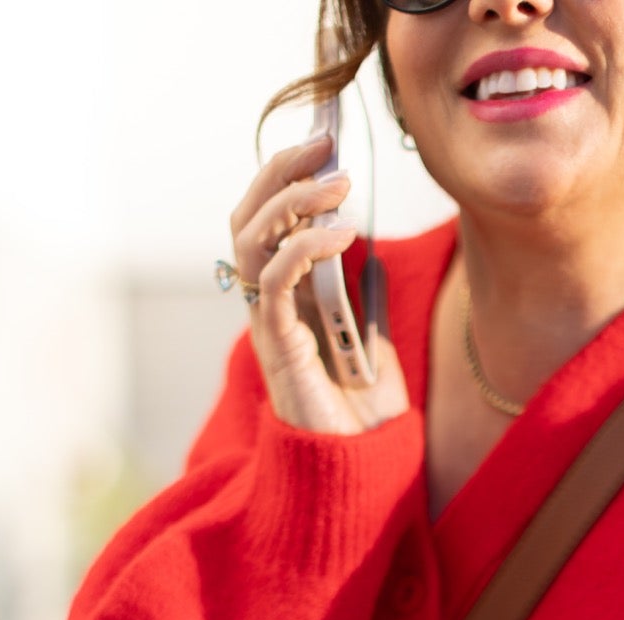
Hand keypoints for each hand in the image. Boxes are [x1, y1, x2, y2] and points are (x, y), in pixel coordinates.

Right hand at [230, 130, 409, 435]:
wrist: (362, 471)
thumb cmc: (364, 416)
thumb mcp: (374, 343)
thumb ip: (365, 300)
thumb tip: (373, 254)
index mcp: (287, 299)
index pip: (268, 222)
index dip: (286, 178)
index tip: (323, 145)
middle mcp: (270, 307)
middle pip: (250, 219)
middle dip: (281, 173)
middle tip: (323, 145)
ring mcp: (270, 325)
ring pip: (252, 240)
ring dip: (293, 200)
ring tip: (337, 185)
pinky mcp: (279, 348)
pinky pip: (275, 282)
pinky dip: (304, 247)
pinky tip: (343, 234)